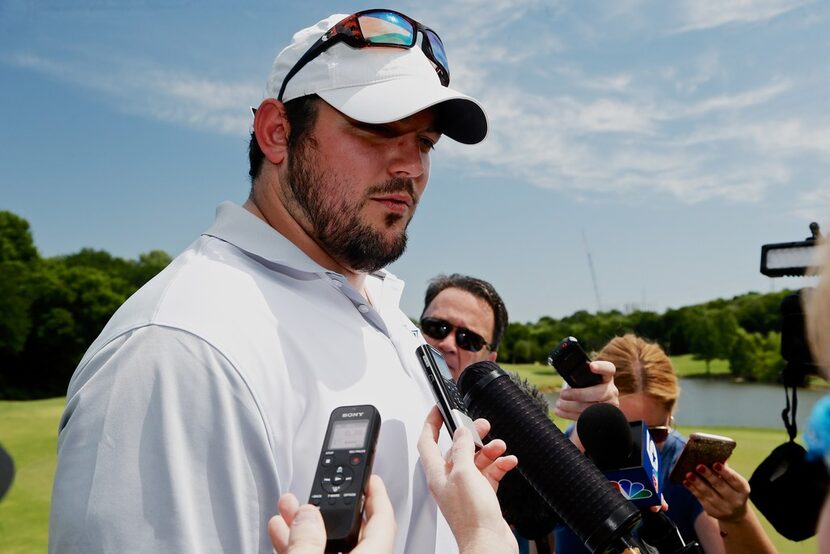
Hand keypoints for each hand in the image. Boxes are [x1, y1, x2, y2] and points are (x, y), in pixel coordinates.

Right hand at [268, 474, 395, 553]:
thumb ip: (309, 541)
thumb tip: (308, 515)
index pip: (384, 521)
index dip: (378, 494)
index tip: (371, 477)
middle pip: (350, 529)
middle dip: (328, 505)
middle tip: (317, 488)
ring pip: (329, 544)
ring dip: (306, 525)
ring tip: (287, 507)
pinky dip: (299, 545)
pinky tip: (280, 532)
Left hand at [418, 406, 518, 553]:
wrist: (488, 543)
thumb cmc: (471, 517)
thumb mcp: (464, 473)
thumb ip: (462, 449)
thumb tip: (461, 431)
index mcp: (437, 474)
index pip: (427, 442)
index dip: (431, 423)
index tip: (438, 410)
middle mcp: (450, 480)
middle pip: (456, 449)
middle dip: (470, 435)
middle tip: (482, 425)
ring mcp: (466, 488)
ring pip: (475, 460)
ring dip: (489, 450)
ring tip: (499, 446)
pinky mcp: (481, 496)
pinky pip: (489, 474)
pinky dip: (499, 465)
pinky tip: (508, 461)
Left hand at [555, 360, 618, 420]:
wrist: (591, 404)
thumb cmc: (584, 387)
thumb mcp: (583, 379)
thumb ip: (577, 376)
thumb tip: (563, 374)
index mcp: (606, 376)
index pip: (609, 369)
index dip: (601, 367)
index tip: (591, 366)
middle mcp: (611, 390)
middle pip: (599, 393)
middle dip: (578, 394)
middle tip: (562, 394)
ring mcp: (610, 405)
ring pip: (592, 408)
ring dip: (571, 406)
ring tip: (559, 403)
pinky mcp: (604, 417)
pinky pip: (587, 417)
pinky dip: (570, 414)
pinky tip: (560, 411)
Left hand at [683, 462, 748, 521]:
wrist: (735, 513)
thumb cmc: (731, 488)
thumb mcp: (733, 481)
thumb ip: (724, 469)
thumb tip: (712, 454)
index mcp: (743, 489)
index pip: (734, 480)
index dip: (725, 472)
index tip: (715, 463)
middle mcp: (736, 500)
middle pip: (720, 487)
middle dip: (709, 476)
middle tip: (698, 466)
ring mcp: (724, 509)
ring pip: (709, 494)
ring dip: (698, 483)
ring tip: (689, 474)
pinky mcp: (713, 512)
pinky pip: (701, 500)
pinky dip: (693, 490)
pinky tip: (686, 482)